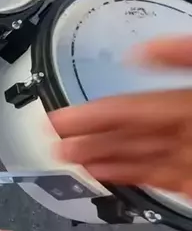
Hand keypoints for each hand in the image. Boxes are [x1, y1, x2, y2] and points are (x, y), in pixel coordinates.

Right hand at [49, 35, 191, 197]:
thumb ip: (183, 56)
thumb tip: (146, 48)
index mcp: (184, 100)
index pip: (131, 105)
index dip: (94, 110)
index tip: (60, 114)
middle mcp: (182, 125)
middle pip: (126, 129)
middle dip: (86, 132)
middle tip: (51, 134)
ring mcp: (185, 154)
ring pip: (134, 154)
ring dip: (97, 155)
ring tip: (62, 154)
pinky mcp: (189, 182)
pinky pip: (151, 176)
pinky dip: (121, 174)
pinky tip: (96, 171)